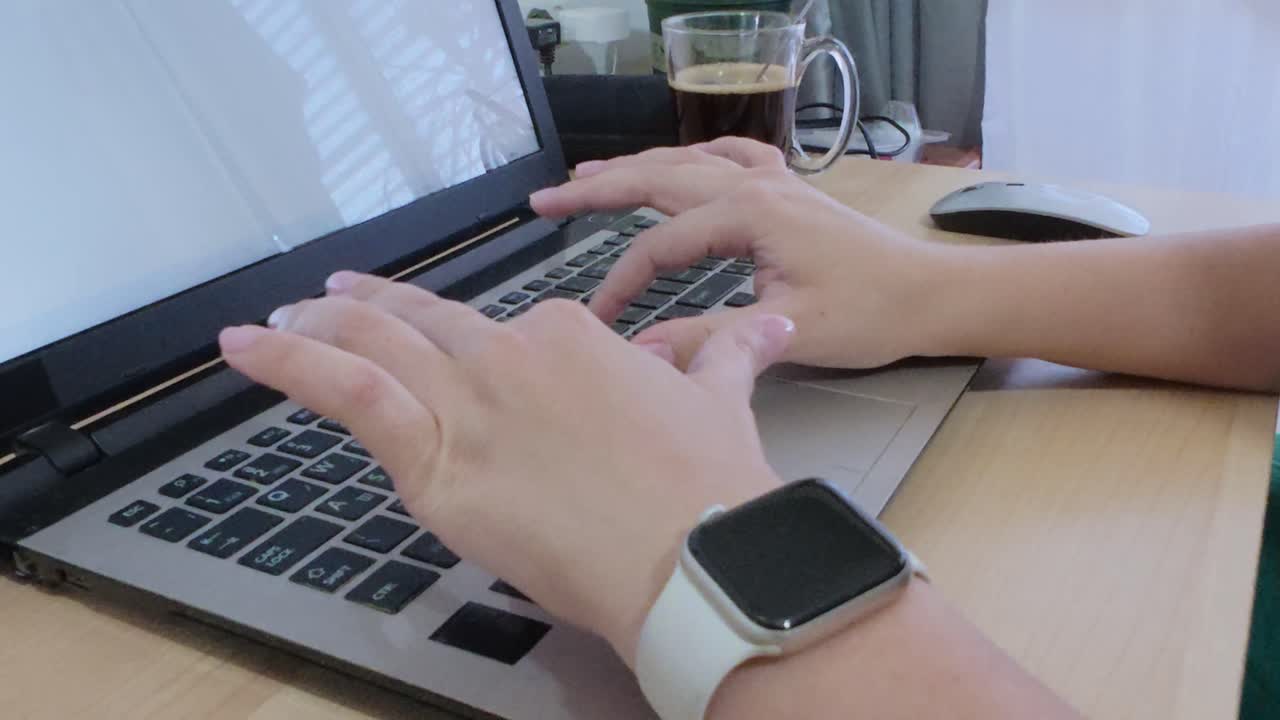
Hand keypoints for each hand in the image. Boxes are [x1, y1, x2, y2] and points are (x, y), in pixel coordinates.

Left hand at [218, 272, 793, 663]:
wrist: (697, 555)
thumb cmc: (710, 487)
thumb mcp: (723, 400)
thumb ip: (727, 353)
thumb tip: (764, 325)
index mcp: (572, 336)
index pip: (504, 330)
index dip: (467, 336)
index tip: (445, 339)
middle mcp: (512, 354)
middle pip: (424, 322)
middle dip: (369, 308)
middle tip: (333, 298)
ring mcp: (470, 403)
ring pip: (373, 346)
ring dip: (317, 324)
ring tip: (277, 317)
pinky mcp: (436, 461)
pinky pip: (348, 393)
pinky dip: (288, 362)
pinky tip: (245, 345)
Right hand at [531, 137, 956, 369]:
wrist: (931, 295)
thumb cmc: (872, 312)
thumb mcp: (785, 333)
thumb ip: (707, 340)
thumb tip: (641, 352)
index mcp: (750, 213)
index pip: (660, 244)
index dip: (622, 282)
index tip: (600, 320)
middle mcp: (756, 185)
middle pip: (658, 179)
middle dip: (596, 189)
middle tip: (544, 201)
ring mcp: (773, 181)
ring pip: (686, 162)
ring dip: (634, 168)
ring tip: (586, 176)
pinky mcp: (787, 191)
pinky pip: (727, 158)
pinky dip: (690, 158)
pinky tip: (678, 161)